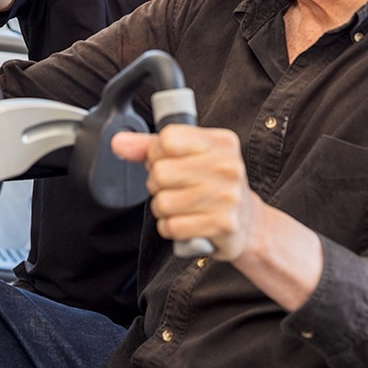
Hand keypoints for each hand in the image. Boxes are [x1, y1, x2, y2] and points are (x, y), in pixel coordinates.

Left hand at [111, 125, 256, 260]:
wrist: (248, 223)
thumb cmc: (213, 184)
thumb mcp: (190, 156)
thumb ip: (150, 146)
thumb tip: (118, 142)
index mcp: (221, 142)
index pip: (167, 139)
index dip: (155, 153)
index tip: (165, 161)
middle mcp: (228, 166)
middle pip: (160, 172)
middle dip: (157, 184)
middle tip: (174, 187)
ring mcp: (227, 196)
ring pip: (163, 202)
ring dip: (163, 209)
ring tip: (180, 206)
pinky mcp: (223, 225)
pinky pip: (172, 226)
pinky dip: (171, 228)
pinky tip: (186, 222)